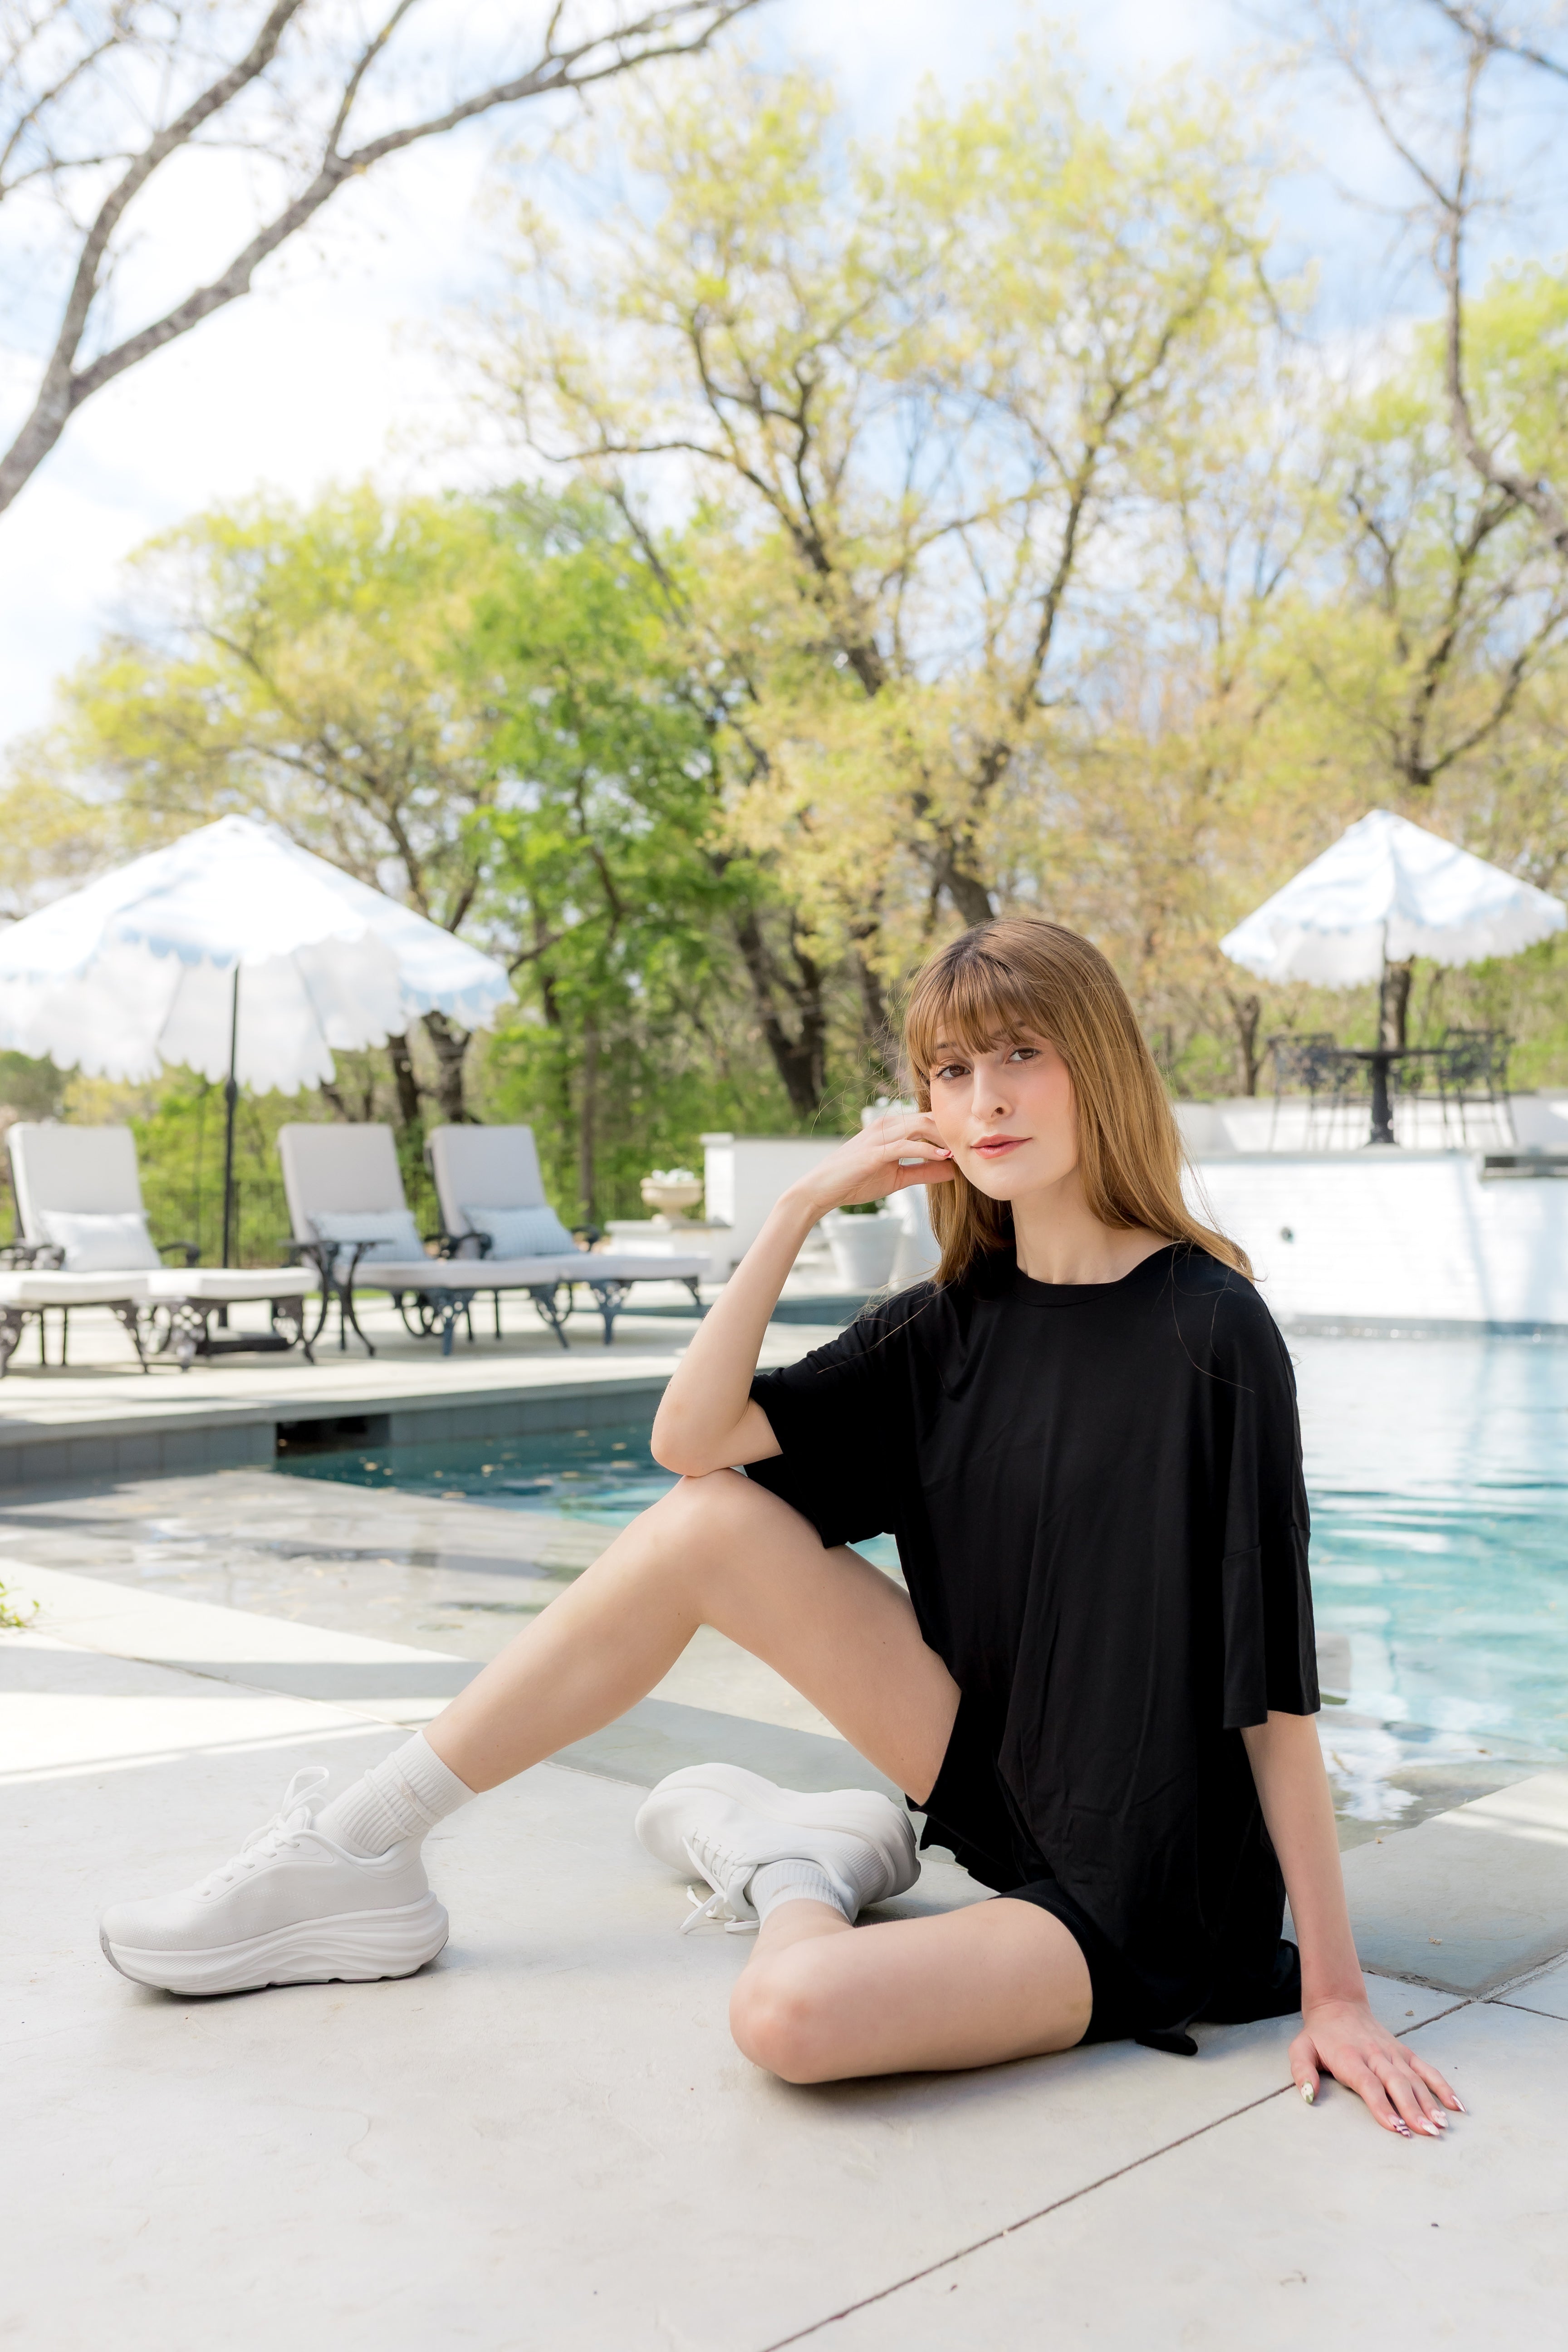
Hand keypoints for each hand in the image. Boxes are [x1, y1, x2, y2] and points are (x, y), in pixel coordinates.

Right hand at [788, 1113, 955, 1218]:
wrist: (822, 1190)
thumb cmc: (856, 1181)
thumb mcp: (897, 1178)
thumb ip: (923, 1172)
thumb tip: (953, 1171)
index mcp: (891, 1128)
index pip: (927, 1121)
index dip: (950, 1131)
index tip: (970, 1144)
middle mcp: (886, 1125)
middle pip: (928, 1118)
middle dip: (952, 1130)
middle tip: (974, 1144)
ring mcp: (879, 1136)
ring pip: (919, 1126)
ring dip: (944, 1137)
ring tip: (965, 1149)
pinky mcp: (874, 1152)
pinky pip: (906, 1145)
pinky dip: (928, 1150)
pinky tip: (945, 1157)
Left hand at [1292, 1998, 1463, 2137]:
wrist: (1338, 2005)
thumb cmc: (1320, 2034)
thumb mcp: (1300, 2048)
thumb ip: (1302, 2071)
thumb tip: (1308, 2095)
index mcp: (1350, 2057)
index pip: (1369, 2085)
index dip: (1382, 2106)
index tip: (1396, 2128)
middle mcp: (1375, 2055)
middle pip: (1397, 2084)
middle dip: (1413, 2110)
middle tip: (1427, 2133)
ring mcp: (1393, 2053)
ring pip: (1414, 2079)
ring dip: (1430, 2103)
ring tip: (1441, 2125)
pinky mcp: (1404, 2052)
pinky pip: (1426, 2069)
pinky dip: (1442, 2086)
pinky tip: (1455, 2105)